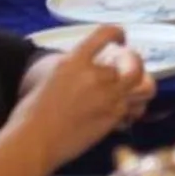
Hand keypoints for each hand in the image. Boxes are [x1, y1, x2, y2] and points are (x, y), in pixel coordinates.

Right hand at [10, 25, 146, 161]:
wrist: (32, 142)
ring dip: (140, 85)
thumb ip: (73, 67)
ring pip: (142, 84)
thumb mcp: (50, 77)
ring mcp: (106, 97)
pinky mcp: (112, 118)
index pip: (105, 33)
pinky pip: (134, 108)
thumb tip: (89, 66)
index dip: (117, 33)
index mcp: (74, 61)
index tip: (121, 38)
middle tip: (129, 67)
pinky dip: (132, 109)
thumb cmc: (31, 113)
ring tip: (133, 90)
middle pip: (133, 60)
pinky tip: (124, 113)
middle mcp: (94, 76)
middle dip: (134, 62)